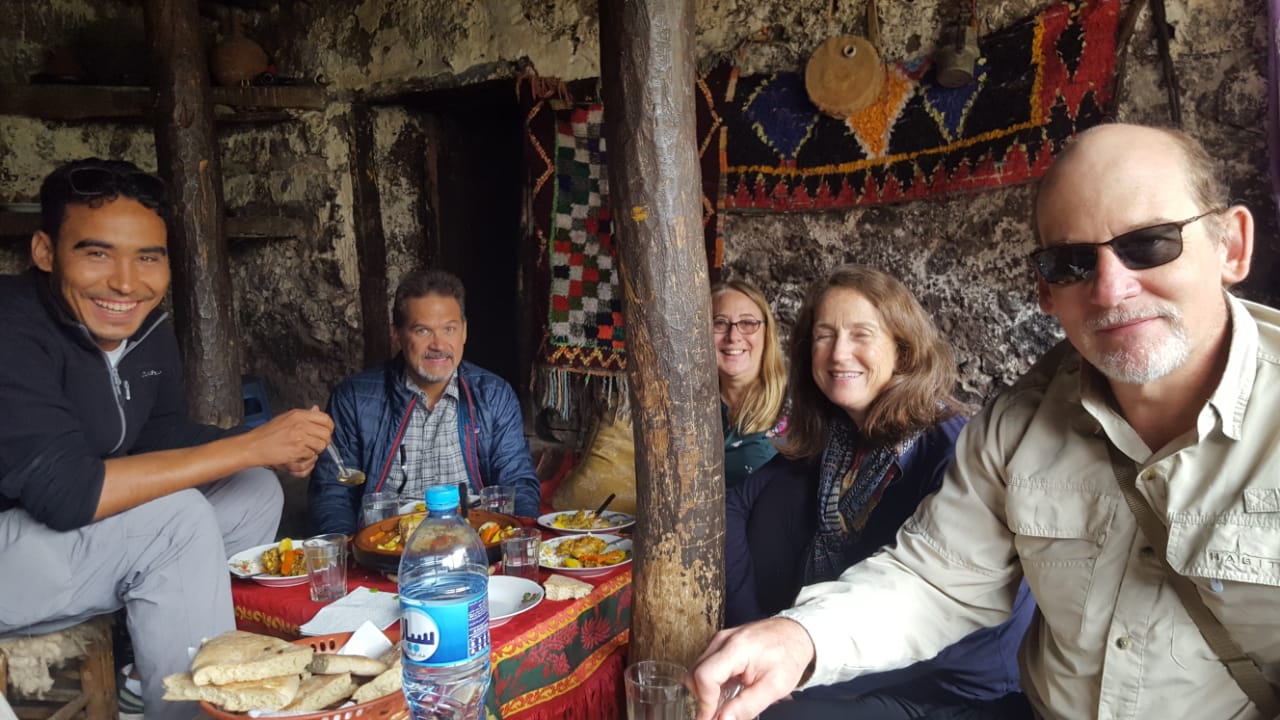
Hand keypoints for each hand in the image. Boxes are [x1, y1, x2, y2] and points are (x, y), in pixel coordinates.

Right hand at [245, 405, 332, 470]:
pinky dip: (307, 457)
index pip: (325, 418)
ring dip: (316, 450)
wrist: (254, 446)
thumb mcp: (286, 418)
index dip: (329, 428)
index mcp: (299, 415)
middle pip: (326, 433)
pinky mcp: (297, 449)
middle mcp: (301, 424)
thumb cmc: (267, 434)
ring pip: (321, 445)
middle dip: (324, 441)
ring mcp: (299, 437)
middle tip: (317, 444)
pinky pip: (311, 455)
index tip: (326, 432)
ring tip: (306, 450)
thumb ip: (304, 415)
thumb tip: (317, 409)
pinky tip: (298, 455)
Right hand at [691, 618, 814, 719]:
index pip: (705, 676)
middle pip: (695, 674)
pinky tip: (727, 690)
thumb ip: (747, 706)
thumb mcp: (775, 687)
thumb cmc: (789, 655)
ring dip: (706, 691)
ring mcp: (719, 640)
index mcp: (737, 648)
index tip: (710, 719)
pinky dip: (711, 682)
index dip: (705, 702)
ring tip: (726, 702)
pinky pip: (705, 665)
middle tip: (719, 714)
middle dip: (704, 699)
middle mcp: (723, 640)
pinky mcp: (719, 643)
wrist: (795, 633)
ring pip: (697, 671)